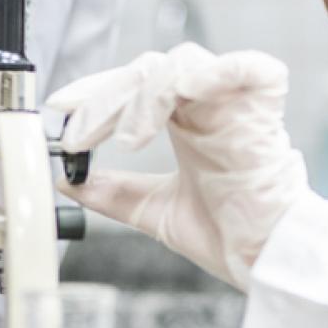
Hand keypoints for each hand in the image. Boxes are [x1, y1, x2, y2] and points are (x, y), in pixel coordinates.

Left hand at [47, 43, 308, 288]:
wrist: (266, 263)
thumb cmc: (230, 238)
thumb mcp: (156, 211)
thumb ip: (115, 193)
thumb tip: (69, 181)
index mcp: (188, 122)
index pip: (136, 84)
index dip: (96, 90)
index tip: (62, 109)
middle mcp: (210, 106)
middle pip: (151, 69)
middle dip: (108, 97)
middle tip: (82, 134)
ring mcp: (237, 104)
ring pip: (183, 64)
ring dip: (145, 95)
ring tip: (129, 138)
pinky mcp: (265, 109)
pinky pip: (246, 67)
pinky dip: (211, 72)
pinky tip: (182, 94)